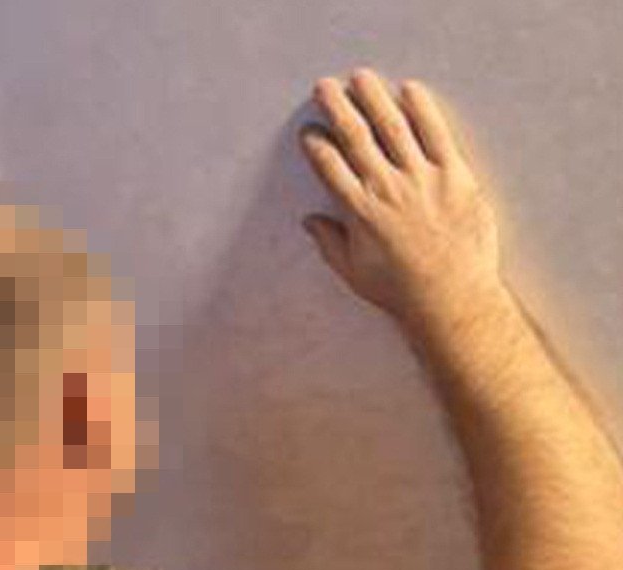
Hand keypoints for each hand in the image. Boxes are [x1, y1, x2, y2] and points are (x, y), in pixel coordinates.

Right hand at [299, 71, 505, 332]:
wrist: (451, 297)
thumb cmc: (400, 290)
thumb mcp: (353, 271)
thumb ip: (330, 242)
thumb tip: (310, 221)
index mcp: (359, 211)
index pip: (330, 167)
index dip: (316, 145)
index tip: (309, 131)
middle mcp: (386, 188)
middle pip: (356, 138)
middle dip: (337, 108)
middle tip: (324, 86)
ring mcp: (421, 179)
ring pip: (392, 127)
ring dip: (374, 98)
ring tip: (361, 78)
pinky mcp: (454, 176)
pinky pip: (436, 134)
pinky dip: (423, 109)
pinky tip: (411, 90)